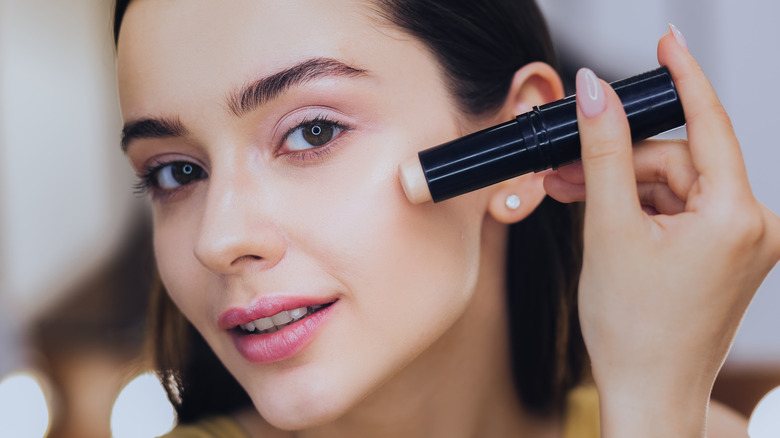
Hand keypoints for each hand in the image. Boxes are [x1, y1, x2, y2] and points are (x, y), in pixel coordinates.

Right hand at [544, 31, 779, 436]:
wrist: (646, 392)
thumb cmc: (632, 327)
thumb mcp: (608, 228)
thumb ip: (602, 152)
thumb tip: (595, 92)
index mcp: (737, 217)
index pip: (708, 124)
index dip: (683, 76)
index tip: (667, 40)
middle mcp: (753, 226)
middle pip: (677, 160)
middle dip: (619, 162)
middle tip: (566, 171)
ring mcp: (741, 243)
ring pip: (674, 185)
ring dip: (622, 188)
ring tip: (574, 200)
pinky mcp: (725, 254)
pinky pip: (679, 210)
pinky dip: (639, 209)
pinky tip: (604, 218)